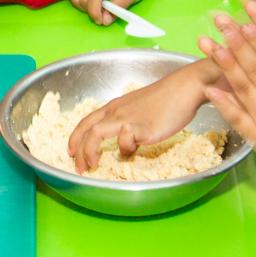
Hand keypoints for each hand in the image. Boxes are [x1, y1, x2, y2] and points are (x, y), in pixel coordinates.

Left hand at [67, 62, 213, 171]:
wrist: (184, 89)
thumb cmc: (166, 100)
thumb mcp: (139, 111)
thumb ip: (130, 126)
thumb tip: (129, 145)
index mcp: (115, 107)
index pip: (87, 122)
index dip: (75, 138)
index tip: (72, 152)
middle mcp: (117, 111)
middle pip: (87, 130)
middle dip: (78, 151)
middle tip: (79, 167)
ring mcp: (129, 118)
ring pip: (96, 133)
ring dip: (90, 151)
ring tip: (92, 164)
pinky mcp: (143, 127)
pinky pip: (125, 137)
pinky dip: (125, 146)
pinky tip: (135, 148)